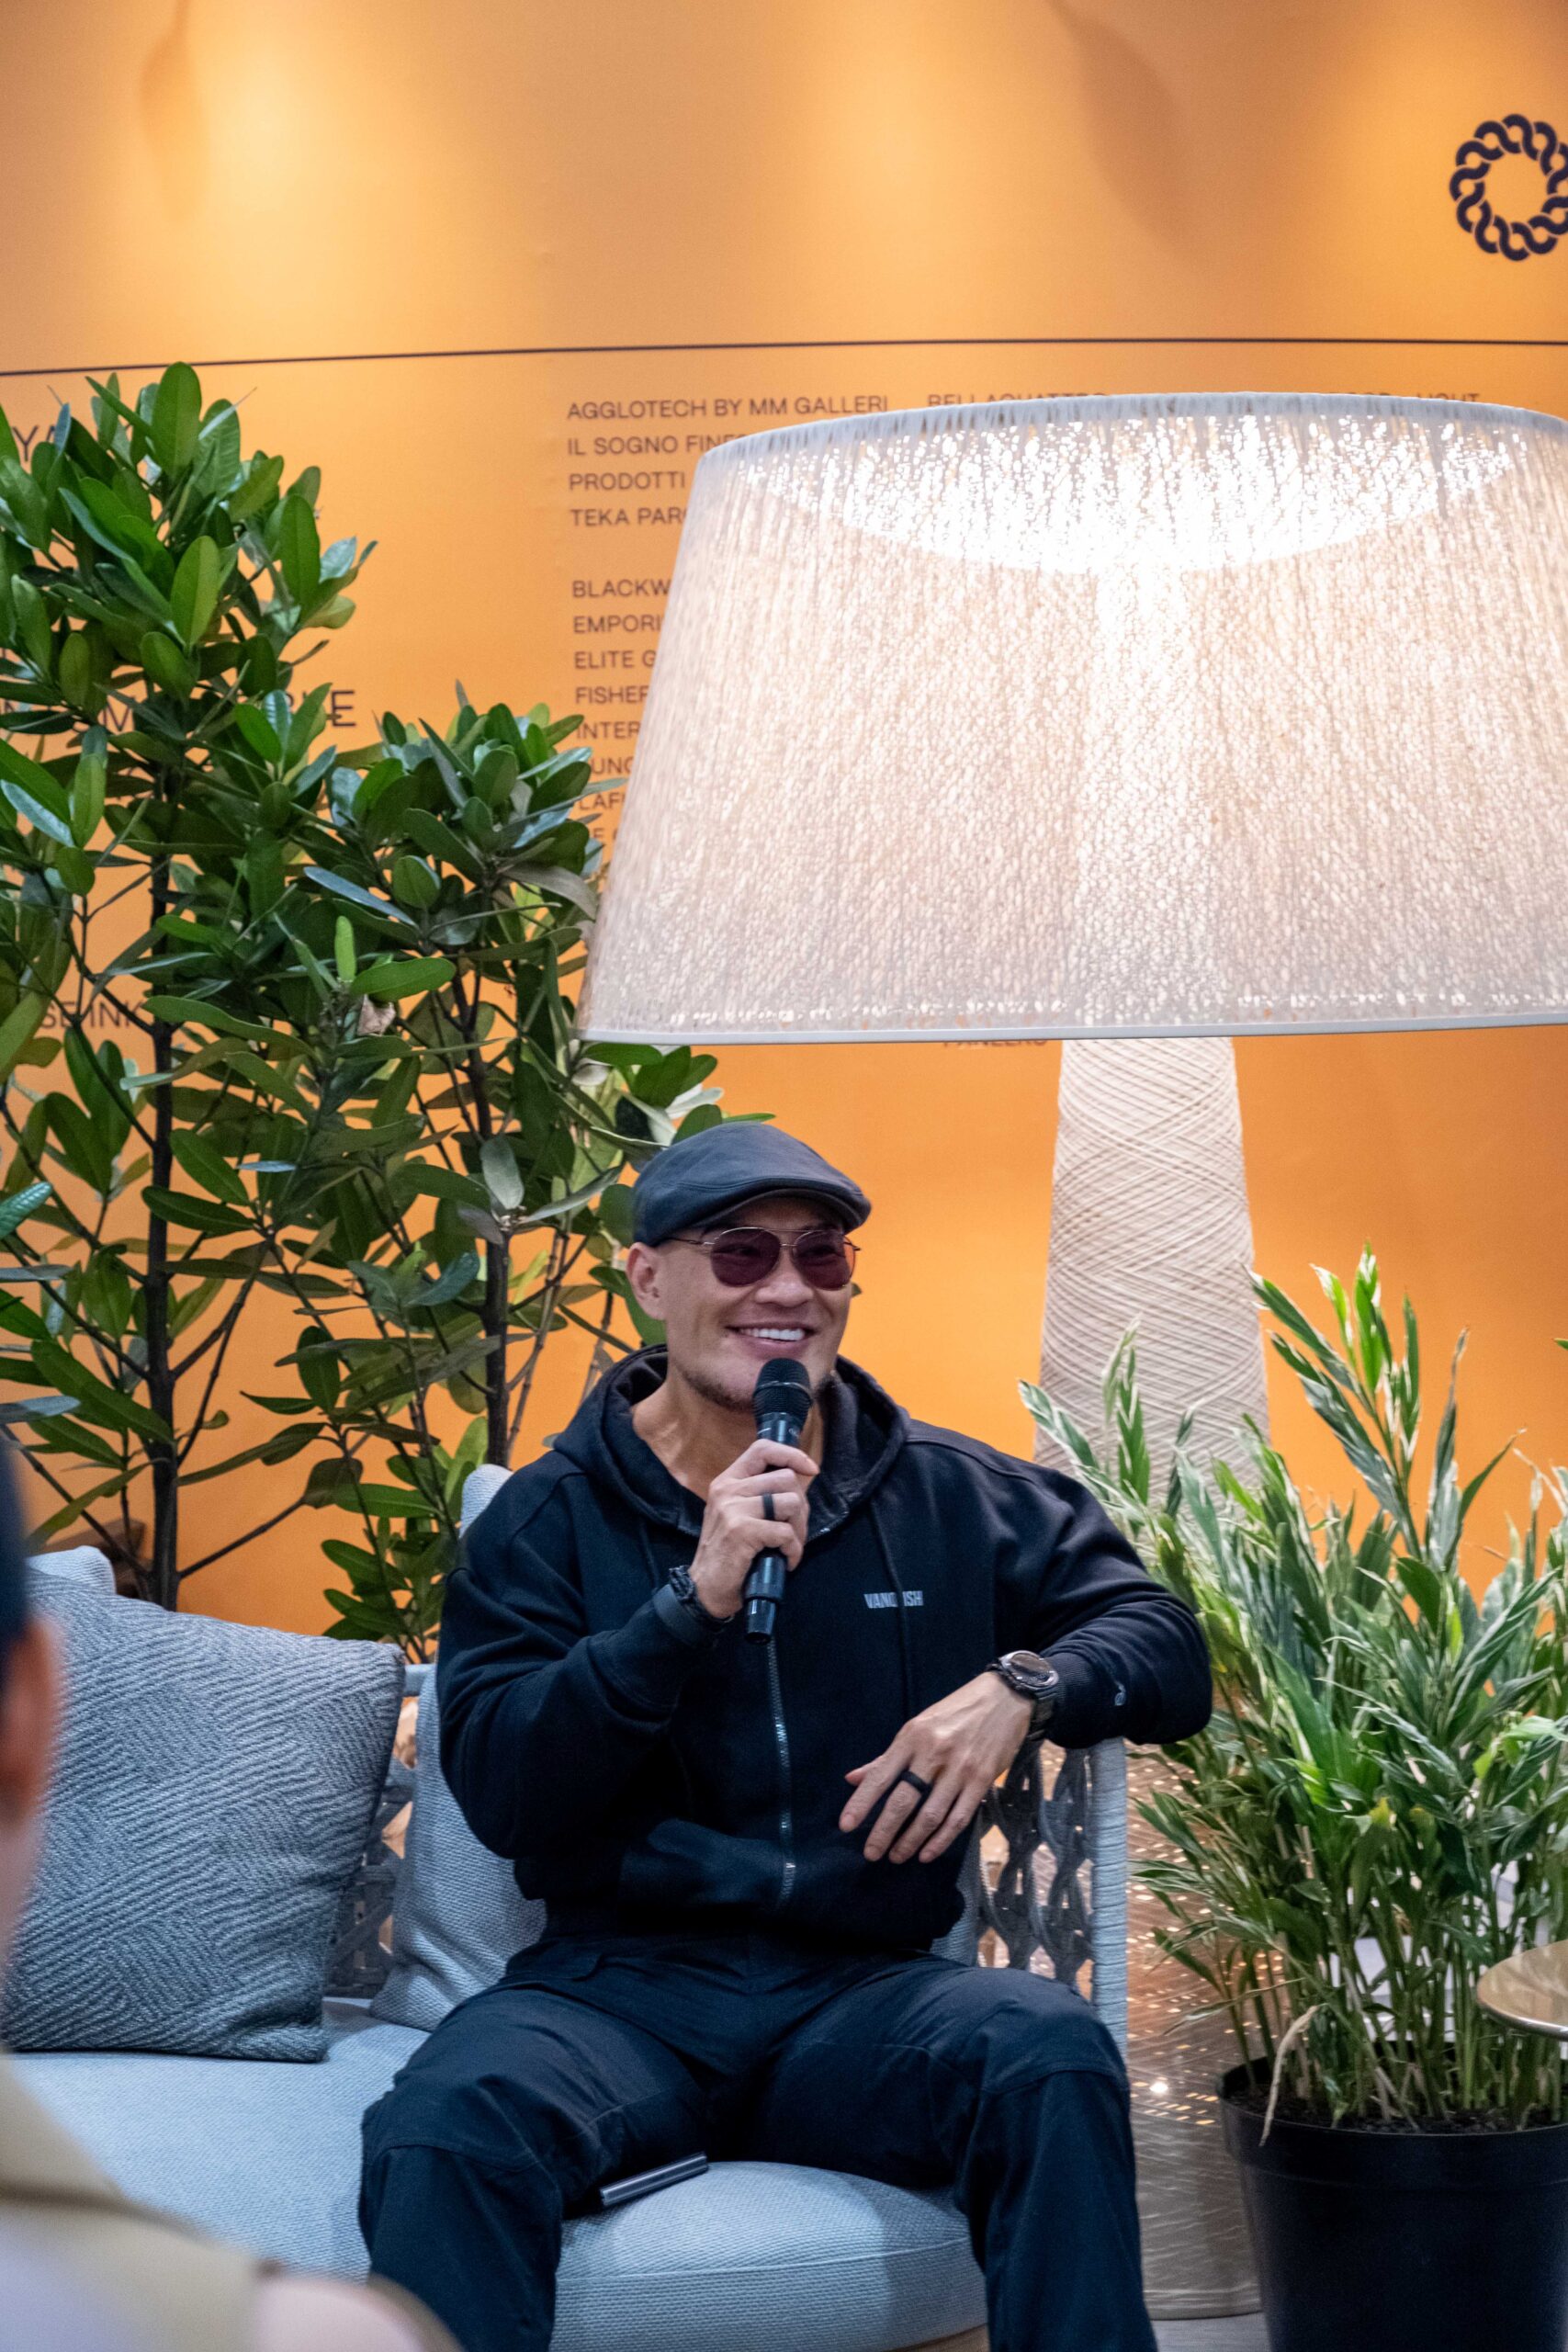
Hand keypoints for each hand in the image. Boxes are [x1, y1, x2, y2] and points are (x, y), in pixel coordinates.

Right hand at [688, 1437, 817, 1620]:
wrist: (705, 1589)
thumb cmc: (728, 1554)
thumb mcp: (736, 1514)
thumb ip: (760, 1494)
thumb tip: (800, 1479)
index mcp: (727, 1481)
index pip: (763, 1449)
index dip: (792, 1454)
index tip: (811, 1470)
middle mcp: (728, 1489)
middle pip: (786, 1479)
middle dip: (801, 1507)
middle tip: (795, 1532)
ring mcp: (733, 1509)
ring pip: (791, 1502)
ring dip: (800, 1530)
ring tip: (790, 1548)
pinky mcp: (742, 1531)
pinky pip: (786, 1532)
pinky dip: (794, 1550)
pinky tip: (786, 1562)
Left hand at [840, 1671, 1033, 1863]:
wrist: (1004, 1699)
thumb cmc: (955, 1712)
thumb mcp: (918, 1726)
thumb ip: (887, 1757)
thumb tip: (853, 1778)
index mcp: (912, 1737)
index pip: (881, 1775)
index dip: (861, 1802)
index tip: (845, 1824)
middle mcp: (934, 1753)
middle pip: (904, 1801)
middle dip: (884, 1831)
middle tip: (871, 1853)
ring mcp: (960, 1769)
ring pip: (931, 1815)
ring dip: (911, 1841)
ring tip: (897, 1856)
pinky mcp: (982, 1781)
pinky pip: (959, 1818)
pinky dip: (941, 1840)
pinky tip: (926, 1853)